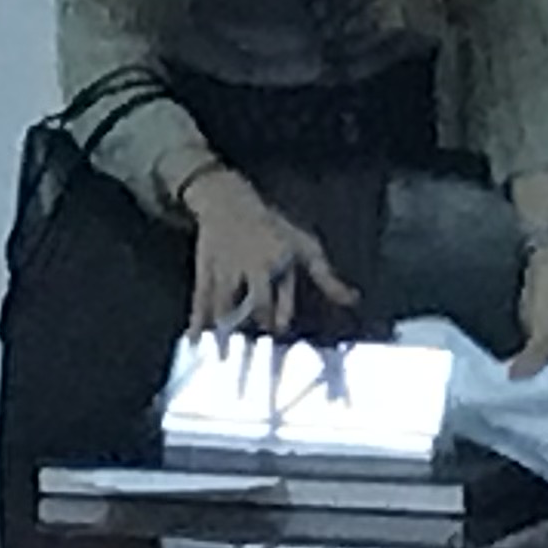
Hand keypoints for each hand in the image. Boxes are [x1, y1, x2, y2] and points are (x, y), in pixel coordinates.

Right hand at [184, 171, 355, 334]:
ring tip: (228, 346)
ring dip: (228, 327)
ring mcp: (226, 270)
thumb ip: (327, 278)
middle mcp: (251, 267)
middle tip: (260, 331)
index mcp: (277, 261)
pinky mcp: (205, 272)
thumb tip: (354, 300)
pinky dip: (196, 322)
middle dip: (258, 321)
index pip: (280, 297)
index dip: (280, 314)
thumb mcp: (304, 247)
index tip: (280, 326)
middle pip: (255, 304)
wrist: (228, 201)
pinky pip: (200, 299)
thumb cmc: (273, 227)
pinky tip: (193, 340)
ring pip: (226, 305)